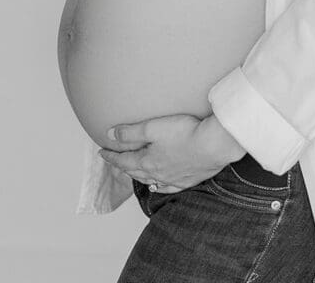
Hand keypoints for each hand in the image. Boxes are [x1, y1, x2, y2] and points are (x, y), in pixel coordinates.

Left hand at [98, 113, 245, 192]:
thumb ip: (130, 132)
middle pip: (135, 171)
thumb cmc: (184, 133)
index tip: (101, 152)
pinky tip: (158, 184)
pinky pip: (168, 187)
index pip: (123, 160)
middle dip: (122, 165)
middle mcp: (158, 174)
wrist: (213, 145)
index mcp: (147, 161)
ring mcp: (173, 179)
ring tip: (132, 171)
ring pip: (150, 180)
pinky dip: (158, 186)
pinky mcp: (188, 180)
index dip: (111, 156)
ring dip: (138, 175)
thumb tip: (110, 135)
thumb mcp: (152, 127)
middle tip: (113, 160)